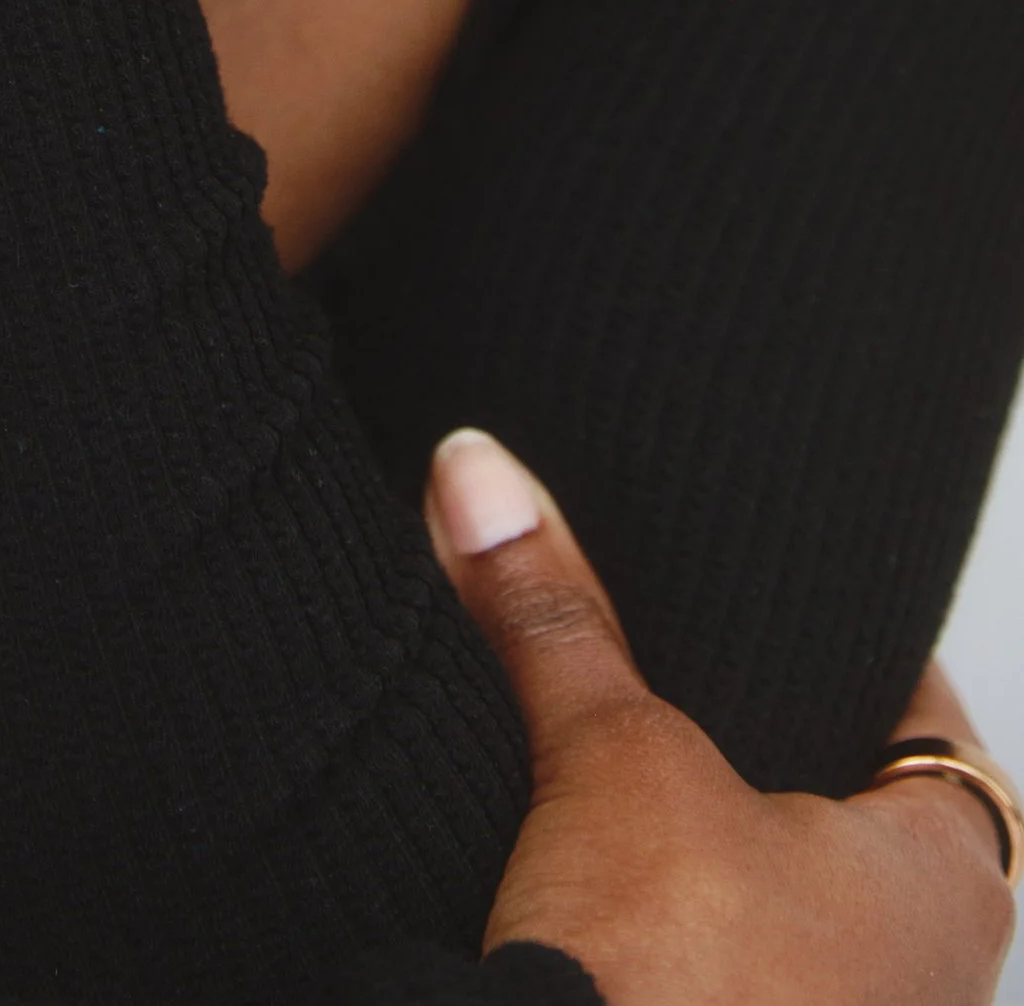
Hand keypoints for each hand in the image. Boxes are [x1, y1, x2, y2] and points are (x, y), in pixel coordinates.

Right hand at [429, 427, 1016, 1004]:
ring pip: (796, 930)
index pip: (932, 733)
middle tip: (693, 689)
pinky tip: (604, 920)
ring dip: (725, 877)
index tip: (808, 607)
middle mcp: (923, 989)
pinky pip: (731, 995)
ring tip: (631, 801)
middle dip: (774, 766)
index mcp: (942, 887)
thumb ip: (553, 614)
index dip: (865, 658)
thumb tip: (485, 474)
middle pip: (866, 835)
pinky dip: (682, 956)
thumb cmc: (668, 999)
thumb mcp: (609, 761)